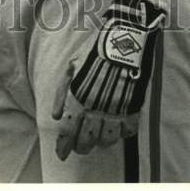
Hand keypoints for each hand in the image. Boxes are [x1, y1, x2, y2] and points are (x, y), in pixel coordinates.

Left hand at [52, 0, 164, 159]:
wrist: (125, 37)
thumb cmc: (95, 49)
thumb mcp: (71, 66)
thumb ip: (61, 92)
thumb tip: (55, 116)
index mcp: (79, 96)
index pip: (68, 130)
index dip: (64, 145)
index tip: (62, 153)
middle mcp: (97, 106)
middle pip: (87, 140)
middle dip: (81, 145)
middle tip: (80, 145)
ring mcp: (116, 108)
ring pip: (108, 140)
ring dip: (101, 141)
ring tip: (97, 137)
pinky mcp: (134, 106)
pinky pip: (128, 131)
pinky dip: (122, 133)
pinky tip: (117, 128)